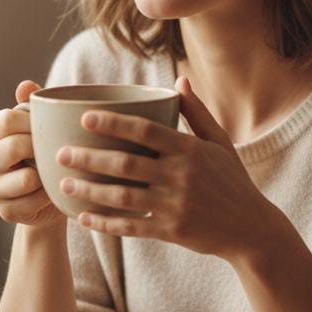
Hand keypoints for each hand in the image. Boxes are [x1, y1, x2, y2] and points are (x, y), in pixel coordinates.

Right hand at [0, 79, 65, 230]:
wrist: (49, 197)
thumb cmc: (44, 155)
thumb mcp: (38, 128)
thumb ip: (32, 106)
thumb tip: (26, 85)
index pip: (6, 119)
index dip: (33, 121)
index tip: (50, 127)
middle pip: (14, 146)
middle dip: (40, 148)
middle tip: (53, 152)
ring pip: (26, 178)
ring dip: (46, 175)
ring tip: (51, 173)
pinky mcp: (5, 212)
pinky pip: (35, 201)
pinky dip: (48, 196)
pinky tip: (49, 193)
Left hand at [56, 76, 279, 260]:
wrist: (252, 229)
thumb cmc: (232, 180)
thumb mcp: (220, 143)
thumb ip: (196, 113)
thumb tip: (178, 80)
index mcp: (190, 149)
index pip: (145, 131)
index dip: (113, 123)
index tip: (85, 118)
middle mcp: (181, 176)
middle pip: (126, 164)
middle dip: (89, 158)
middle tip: (60, 153)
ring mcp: (176, 205)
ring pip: (123, 197)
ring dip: (90, 190)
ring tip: (64, 183)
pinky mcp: (172, 231)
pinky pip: (132, 227)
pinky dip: (105, 223)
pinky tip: (83, 218)